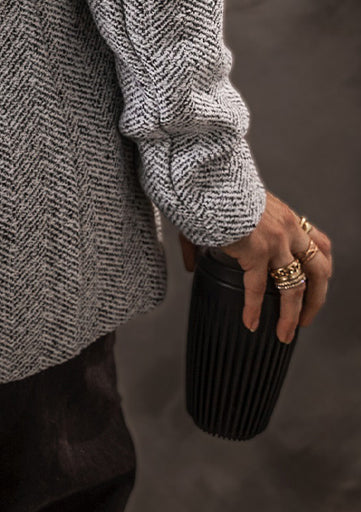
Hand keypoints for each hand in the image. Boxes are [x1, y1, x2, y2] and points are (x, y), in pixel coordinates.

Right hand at [179, 191, 332, 344]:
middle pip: (320, 269)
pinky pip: (258, 287)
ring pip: (297, 286)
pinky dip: (254, 309)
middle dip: (317, 298)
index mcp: (285, 216)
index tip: (313, 286)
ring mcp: (276, 241)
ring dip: (294, 315)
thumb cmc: (212, 187)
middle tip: (307, 319)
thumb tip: (191, 263)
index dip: (319, 268)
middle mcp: (288, 228)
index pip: (318, 243)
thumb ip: (209, 237)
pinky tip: (250, 324)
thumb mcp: (222, 210)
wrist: (206, 176)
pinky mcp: (257, 250)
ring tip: (284, 334)